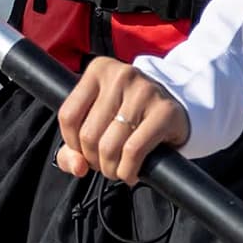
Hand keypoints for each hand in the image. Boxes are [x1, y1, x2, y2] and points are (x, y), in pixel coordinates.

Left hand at [55, 57, 190, 183]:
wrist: (174, 111)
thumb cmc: (130, 117)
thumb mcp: (97, 124)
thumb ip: (73, 149)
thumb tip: (77, 167)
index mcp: (98, 70)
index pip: (68, 116)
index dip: (72, 144)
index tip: (84, 152)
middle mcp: (121, 75)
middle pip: (88, 134)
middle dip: (94, 160)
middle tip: (106, 163)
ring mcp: (144, 91)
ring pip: (109, 146)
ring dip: (111, 169)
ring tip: (118, 169)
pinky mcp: (164, 111)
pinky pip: (133, 151)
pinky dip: (128, 170)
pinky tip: (131, 172)